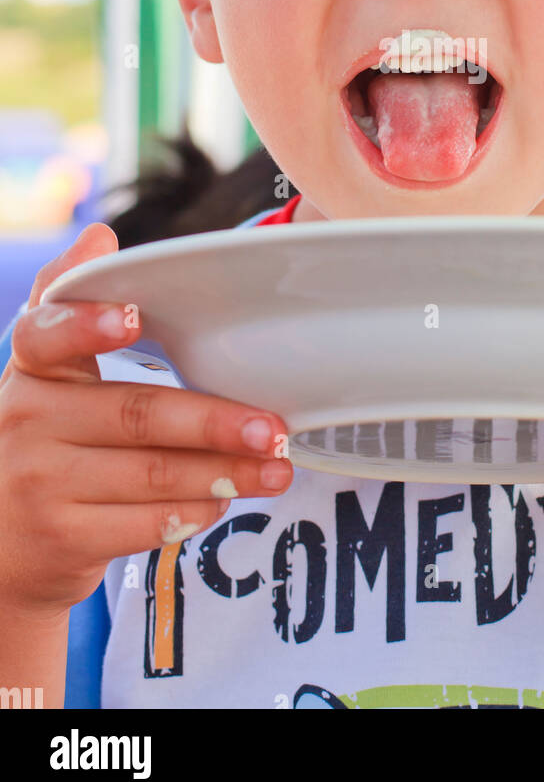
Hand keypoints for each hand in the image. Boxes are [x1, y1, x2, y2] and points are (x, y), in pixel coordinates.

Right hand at [0, 223, 293, 616]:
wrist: (3, 545)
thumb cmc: (48, 440)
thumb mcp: (48, 374)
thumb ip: (72, 306)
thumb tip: (99, 237)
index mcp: (32, 370)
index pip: (46, 336)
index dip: (87, 325)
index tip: (133, 317)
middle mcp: (28, 423)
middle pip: (134, 414)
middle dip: (213, 422)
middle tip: (273, 426)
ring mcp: (42, 484)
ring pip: (151, 474)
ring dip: (225, 472)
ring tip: (277, 465)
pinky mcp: (63, 536)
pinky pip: (145, 523)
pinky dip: (194, 510)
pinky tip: (227, 499)